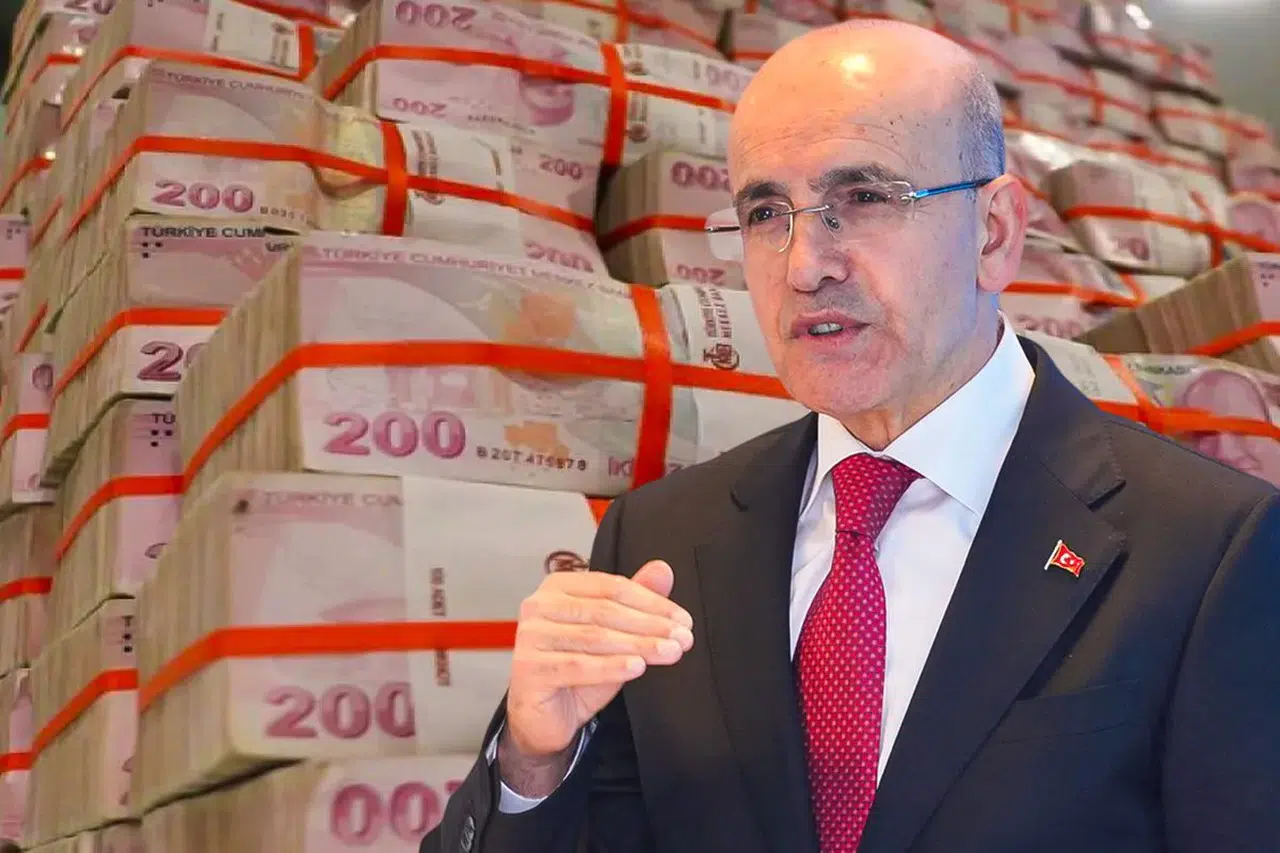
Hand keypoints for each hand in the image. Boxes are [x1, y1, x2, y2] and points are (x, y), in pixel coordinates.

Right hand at [504, 560, 693, 760]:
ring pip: (595, 637)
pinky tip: (637, 667)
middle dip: (650, 625)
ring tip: (669, 652)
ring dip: (638, 645)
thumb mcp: (612, 634)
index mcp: (559, 587)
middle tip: (682, 638)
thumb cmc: (575, 671)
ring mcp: (530, 636)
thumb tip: (662, 569)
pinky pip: (578, 666)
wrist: (544, 717)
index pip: (612, 587)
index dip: (651, 602)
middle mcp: (539, 606)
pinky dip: (611, 666)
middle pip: (605, 611)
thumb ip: (634, 601)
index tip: (682, 619)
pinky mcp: (529, 668)